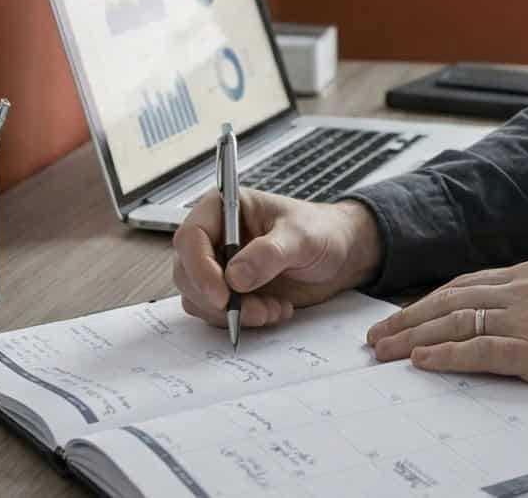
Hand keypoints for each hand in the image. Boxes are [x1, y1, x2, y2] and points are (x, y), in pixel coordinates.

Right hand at [172, 192, 383, 329]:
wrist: (340, 255)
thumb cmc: (321, 231)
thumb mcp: (301, 236)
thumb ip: (269, 253)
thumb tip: (234, 277)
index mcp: (224, 209)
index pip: (190, 237)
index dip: (199, 267)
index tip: (222, 294)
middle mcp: (215, 237)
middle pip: (187, 272)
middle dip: (217, 299)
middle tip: (254, 310)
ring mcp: (219, 267)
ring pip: (199, 298)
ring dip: (233, 313)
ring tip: (273, 309)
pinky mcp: (230, 292)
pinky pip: (218, 314)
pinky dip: (244, 320)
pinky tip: (275, 310)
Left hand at [365, 260, 527, 404]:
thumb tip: (495, 325)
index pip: (464, 285)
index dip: (425, 302)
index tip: (399, 317)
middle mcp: (526, 289)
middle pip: (450, 300)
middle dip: (407, 318)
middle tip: (376, 337)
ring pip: (457, 323)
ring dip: (414, 339)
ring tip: (386, 352)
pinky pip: (481, 350)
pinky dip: (447, 355)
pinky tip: (423, 361)